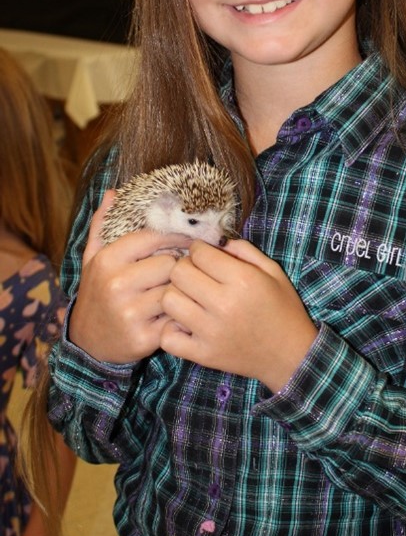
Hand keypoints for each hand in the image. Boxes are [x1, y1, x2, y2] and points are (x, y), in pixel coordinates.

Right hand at [69, 191, 193, 363]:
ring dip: (183, 290)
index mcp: (108, 260)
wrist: (87, 342)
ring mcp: (130, 312)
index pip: (154, 237)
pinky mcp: (144, 337)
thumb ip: (103, 225)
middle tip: (185, 269)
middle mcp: (117, 285)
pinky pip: (177, 318)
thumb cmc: (97, 293)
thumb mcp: (93, 258)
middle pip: (170, 264)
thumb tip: (113, 193)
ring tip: (184, 289)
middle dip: (180, 266)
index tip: (189, 239)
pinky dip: (182, 314)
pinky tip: (181, 311)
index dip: (176, 237)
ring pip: (176, 290)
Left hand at [159, 239, 318, 391]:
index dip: (199, 249)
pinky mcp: (203, 355)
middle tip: (197, 275)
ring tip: (191, 299)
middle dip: (185, 267)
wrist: (292, 356)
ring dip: (177, 295)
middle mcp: (224, 305)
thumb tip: (215, 243)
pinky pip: (167, 337)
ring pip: (168, 300)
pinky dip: (171, 329)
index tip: (205, 256)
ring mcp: (210, 332)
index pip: (199, 253)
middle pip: (178, 273)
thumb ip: (244, 250)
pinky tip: (186, 324)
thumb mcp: (274, 272)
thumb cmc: (283, 309)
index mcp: (243, 280)